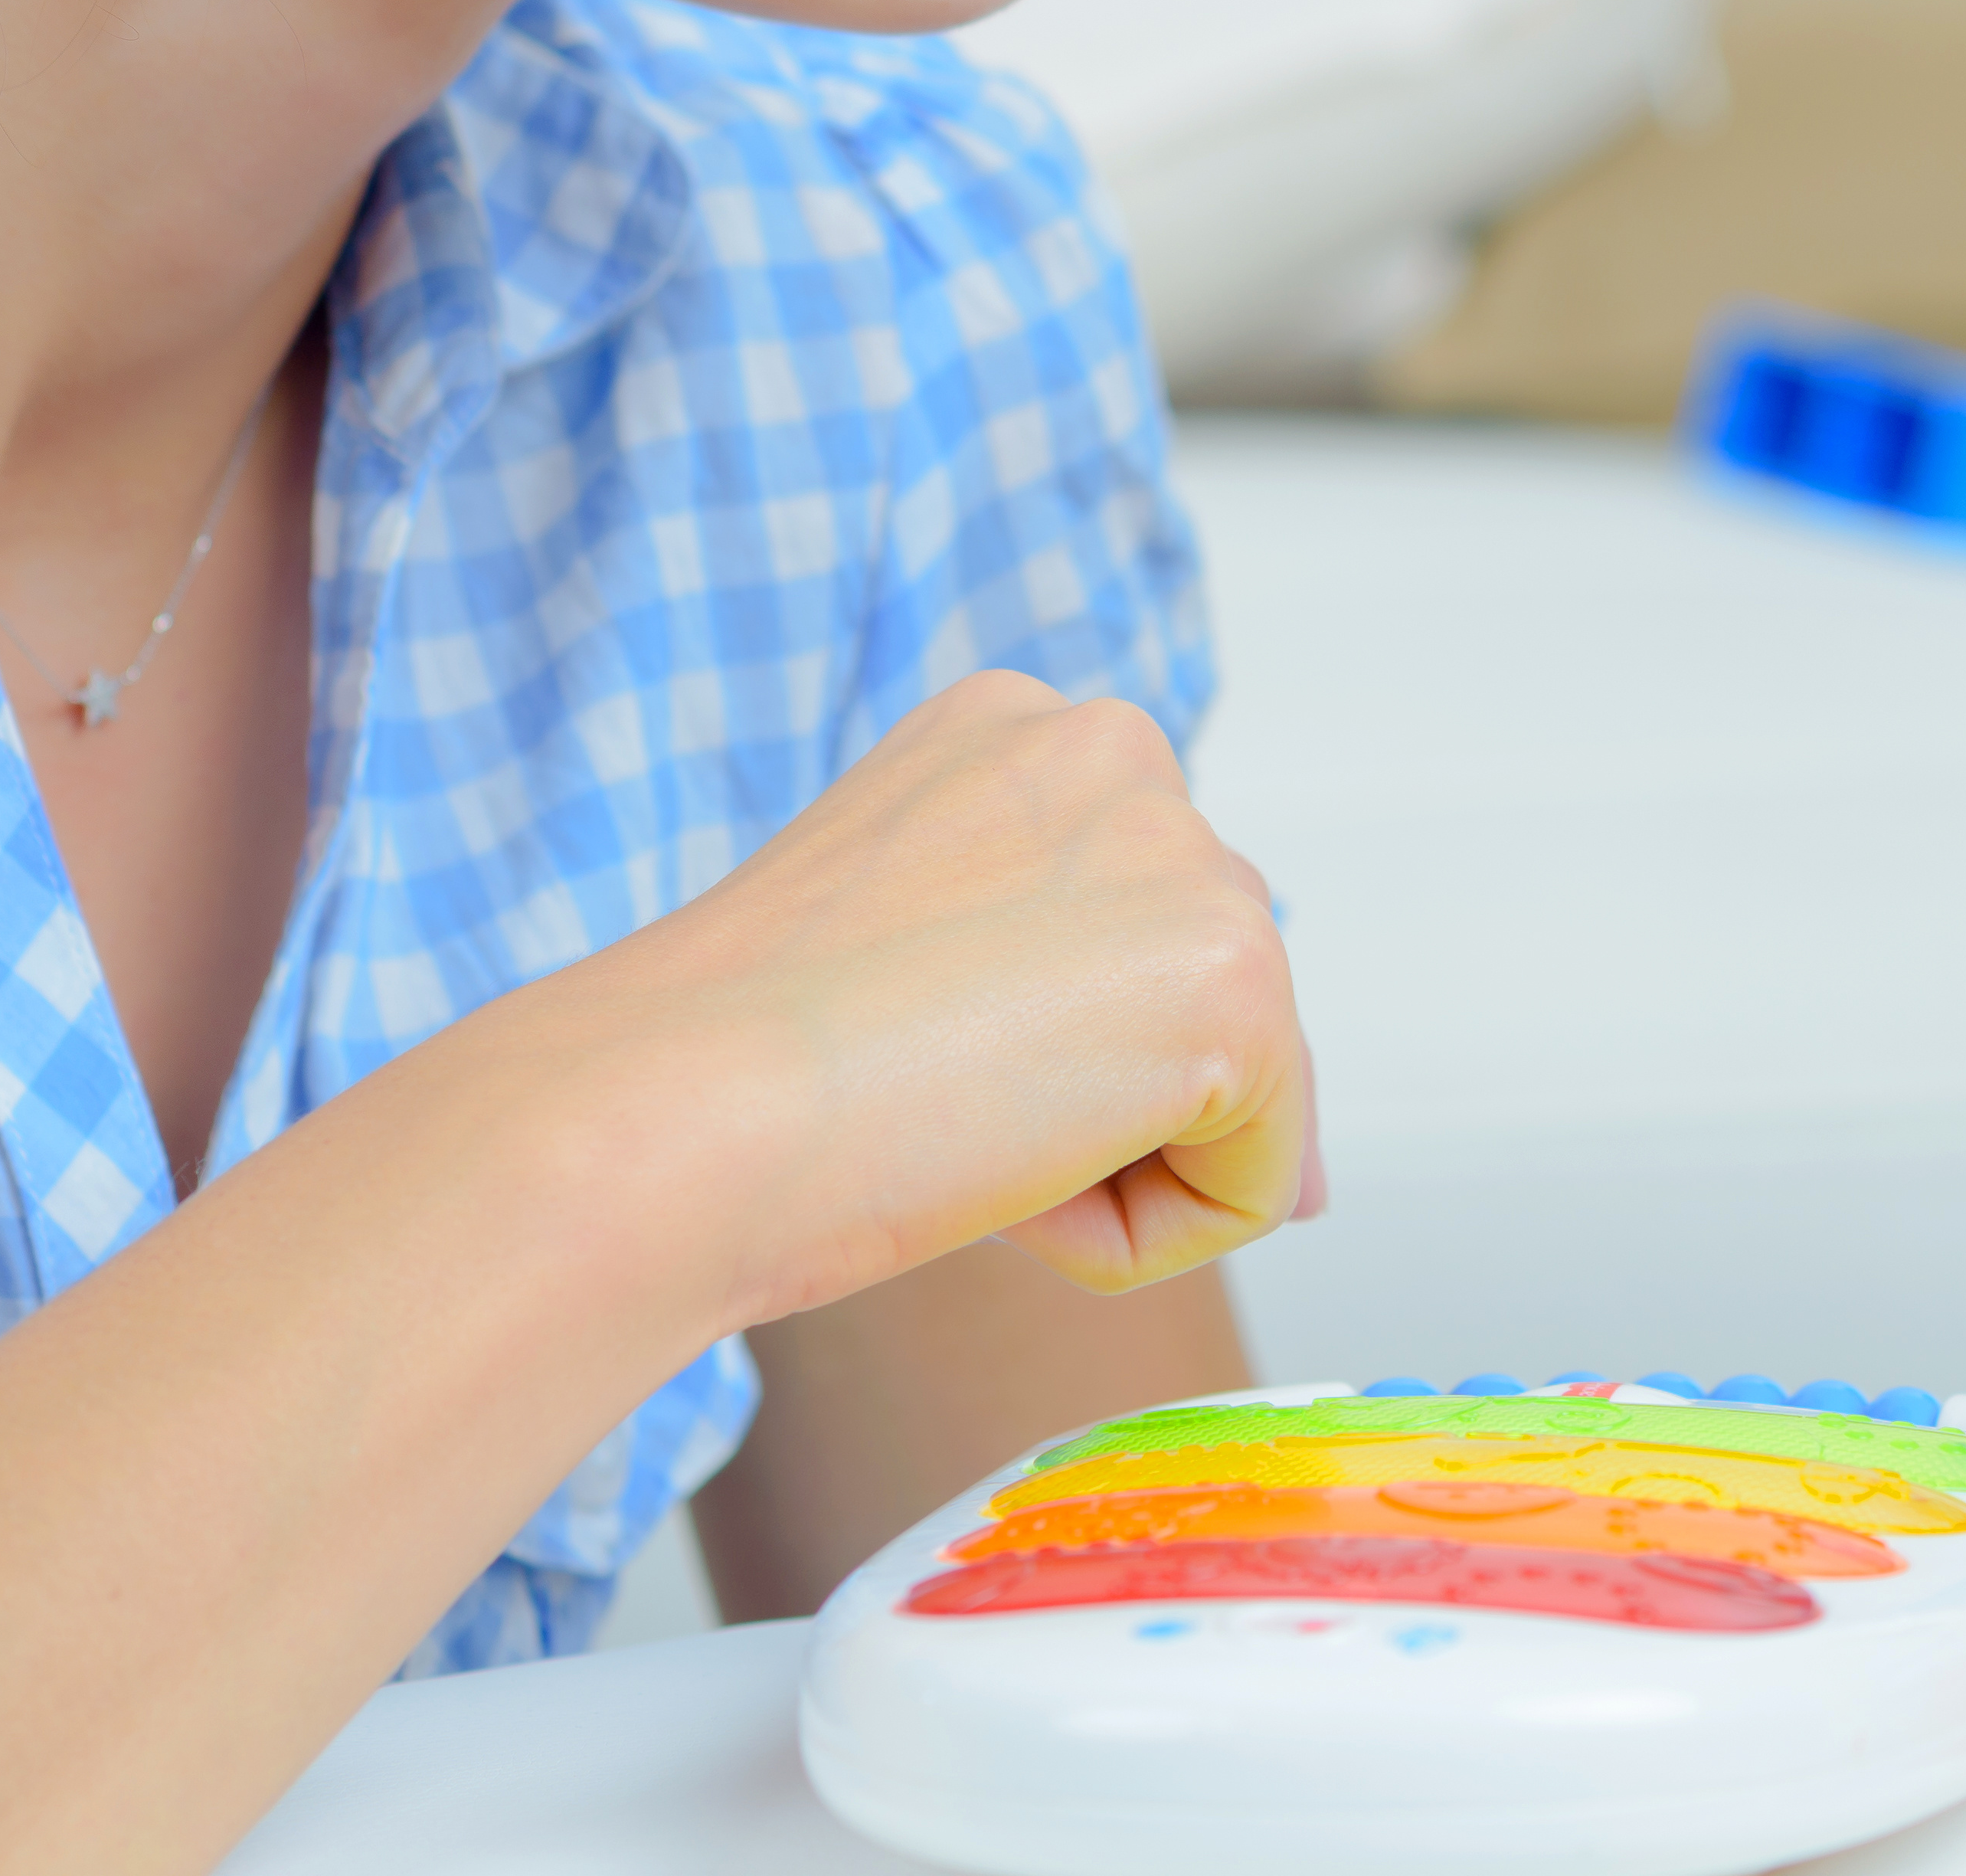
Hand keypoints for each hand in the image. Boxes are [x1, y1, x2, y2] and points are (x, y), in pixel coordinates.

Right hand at [514, 669, 1315, 1332]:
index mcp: (1018, 730)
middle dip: (1072, 1098)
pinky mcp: (1241, 981)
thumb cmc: (728, 1075)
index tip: (886, 1040)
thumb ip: (1079, 1000)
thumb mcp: (914, 970)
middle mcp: (1121, 749)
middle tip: (908, 1084)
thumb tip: (1304, 1183)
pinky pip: (1250, 1190)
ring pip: (1224, 1104)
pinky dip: (1130, 1236)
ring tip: (946, 1116)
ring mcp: (1191, 854)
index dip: (1013, 1048)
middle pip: (1188, 1010)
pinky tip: (1002, 1168)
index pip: (1112, 940)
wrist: (661, 1112)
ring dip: (1093, 1165)